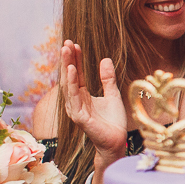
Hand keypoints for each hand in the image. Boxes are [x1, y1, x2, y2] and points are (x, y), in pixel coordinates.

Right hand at [60, 40, 127, 163]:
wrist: (117, 141)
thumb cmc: (113, 121)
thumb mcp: (113, 95)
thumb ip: (108, 79)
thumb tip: (105, 59)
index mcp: (82, 95)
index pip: (77, 74)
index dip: (75, 59)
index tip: (74, 44)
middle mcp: (75, 101)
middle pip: (70, 76)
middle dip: (68, 59)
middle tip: (67, 42)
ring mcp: (75, 109)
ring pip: (68, 84)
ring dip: (68, 67)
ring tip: (67, 51)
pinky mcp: (78, 116)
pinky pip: (73, 97)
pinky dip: (72, 83)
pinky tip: (72, 70)